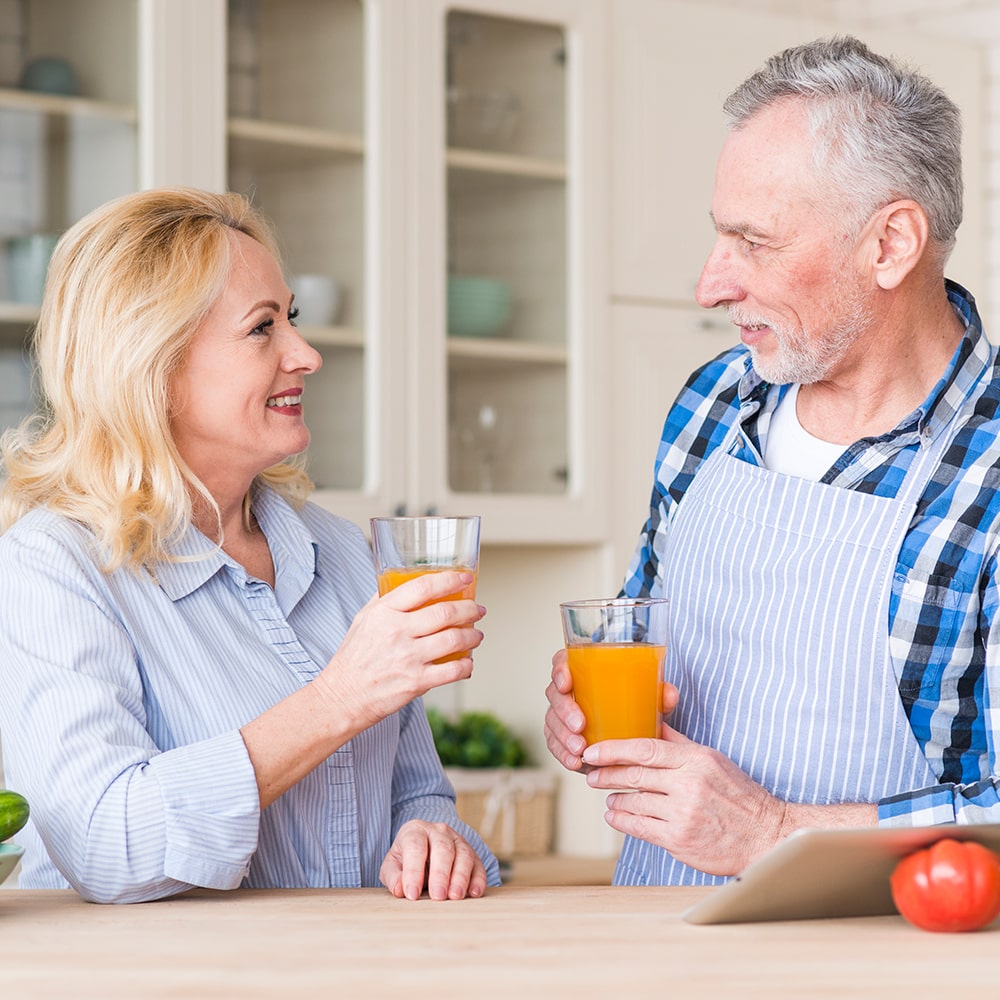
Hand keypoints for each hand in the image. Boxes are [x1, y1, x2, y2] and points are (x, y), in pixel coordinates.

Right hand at [315, 570, 484, 730]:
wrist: (343, 697)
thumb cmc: (353, 658)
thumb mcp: (363, 620)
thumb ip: (383, 600)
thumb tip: (403, 581)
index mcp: (384, 613)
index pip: (422, 587)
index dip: (449, 580)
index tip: (465, 577)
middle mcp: (397, 632)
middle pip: (445, 613)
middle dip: (469, 609)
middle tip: (477, 609)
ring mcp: (408, 658)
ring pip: (454, 639)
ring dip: (473, 636)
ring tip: (476, 634)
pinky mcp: (416, 682)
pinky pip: (453, 670)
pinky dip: (467, 665)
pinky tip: (468, 662)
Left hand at [380, 819, 487, 900]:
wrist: (423, 850)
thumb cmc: (405, 860)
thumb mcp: (392, 865)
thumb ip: (393, 876)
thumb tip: (400, 889)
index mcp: (415, 831)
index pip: (415, 847)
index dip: (413, 871)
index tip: (412, 894)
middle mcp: (439, 831)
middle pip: (443, 848)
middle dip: (441, 873)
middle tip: (438, 896)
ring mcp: (458, 840)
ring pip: (464, 854)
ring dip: (460, 877)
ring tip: (455, 897)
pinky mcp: (473, 854)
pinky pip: (478, 865)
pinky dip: (478, 879)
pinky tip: (474, 893)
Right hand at [543, 649, 680, 773]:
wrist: (632, 728)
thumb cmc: (635, 704)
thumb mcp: (649, 697)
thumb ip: (660, 694)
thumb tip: (669, 695)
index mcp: (583, 671)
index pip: (561, 662)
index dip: (559, 671)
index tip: (568, 683)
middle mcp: (569, 691)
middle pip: (554, 694)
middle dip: (564, 711)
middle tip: (580, 725)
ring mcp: (562, 715)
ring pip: (552, 721)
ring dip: (562, 736)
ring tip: (579, 749)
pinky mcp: (562, 737)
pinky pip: (554, 744)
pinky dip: (562, 754)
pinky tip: (574, 762)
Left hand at [582, 723, 785, 875]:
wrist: (765, 835)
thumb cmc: (738, 795)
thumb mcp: (712, 760)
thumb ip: (679, 743)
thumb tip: (652, 722)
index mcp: (696, 760)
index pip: (645, 748)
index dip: (613, 749)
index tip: (593, 751)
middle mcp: (688, 784)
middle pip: (634, 774)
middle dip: (606, 774)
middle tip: (591, 773)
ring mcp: (683, 813)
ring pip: (634, 801)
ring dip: (614, 799)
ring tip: (609, 797)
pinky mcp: (679, 840)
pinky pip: (640, 827)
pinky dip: (622, 820)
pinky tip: (616, 815)